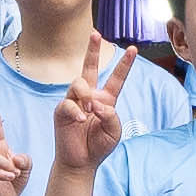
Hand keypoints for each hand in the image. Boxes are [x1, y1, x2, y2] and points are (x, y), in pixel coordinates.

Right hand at [46, 38, 132, 172]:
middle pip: (89, 67)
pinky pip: (68, 103)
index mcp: (106, 100)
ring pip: (79, 82)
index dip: (125, 64)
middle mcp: (90, 96)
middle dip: (91, 49)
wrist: (81, 162)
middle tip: (95, 33)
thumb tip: (97, 104)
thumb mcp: (114, 131)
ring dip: (86, 94)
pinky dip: (76, 111)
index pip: (117, 78)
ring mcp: (75, 101)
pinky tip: (81, 120)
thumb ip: (111, 116)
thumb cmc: (99, 146)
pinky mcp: (62, 110)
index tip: (133, 49)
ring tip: (90, 110)